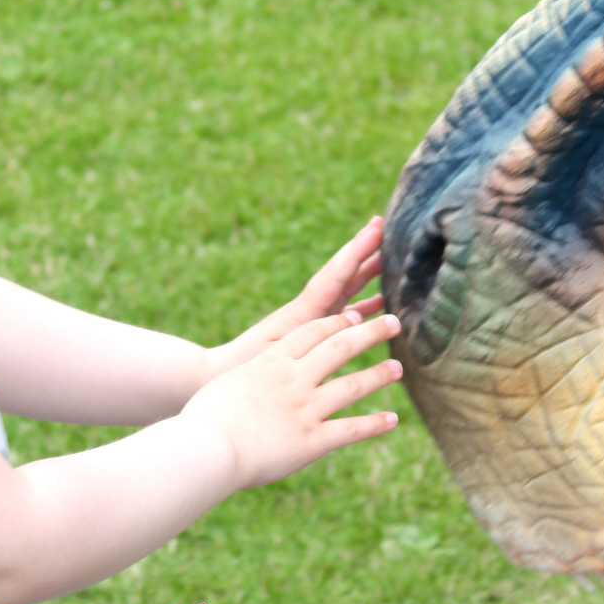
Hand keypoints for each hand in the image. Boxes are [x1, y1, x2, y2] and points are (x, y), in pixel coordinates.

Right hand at [182, 310, 402, 488]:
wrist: (207, 447)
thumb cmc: (203, 418)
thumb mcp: (225, 386)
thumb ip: (246, 381)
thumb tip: (250, 383)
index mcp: (270, 362)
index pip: (311, 334)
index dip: (336, 322)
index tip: (355, 315)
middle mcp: (293, 380)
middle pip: (340, 347)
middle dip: (369, 333)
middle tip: (393, 323)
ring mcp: (305, 409)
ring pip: (351, 386)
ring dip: (377, 375)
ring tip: (398, 368)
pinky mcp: (312, 441)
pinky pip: (349, 430)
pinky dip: (373, 425)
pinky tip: (392, 421)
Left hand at [207, 216, 385, 377]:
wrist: (214, 377)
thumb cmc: (242, 367)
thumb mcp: (275, 352)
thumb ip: (307, 335)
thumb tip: (354, 318)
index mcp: (301, 311)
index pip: (335, 275)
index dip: (356, 252)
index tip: (375, 228)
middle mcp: (309, 311)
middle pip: (341, 275)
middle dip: (361, 251)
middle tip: (383, 226)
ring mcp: (310, 321)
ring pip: (345, 292)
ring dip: (366, 275)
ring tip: (389, 259)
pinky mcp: (311, 336)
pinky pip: (344, 315)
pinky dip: (365, 306)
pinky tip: (381, 305)